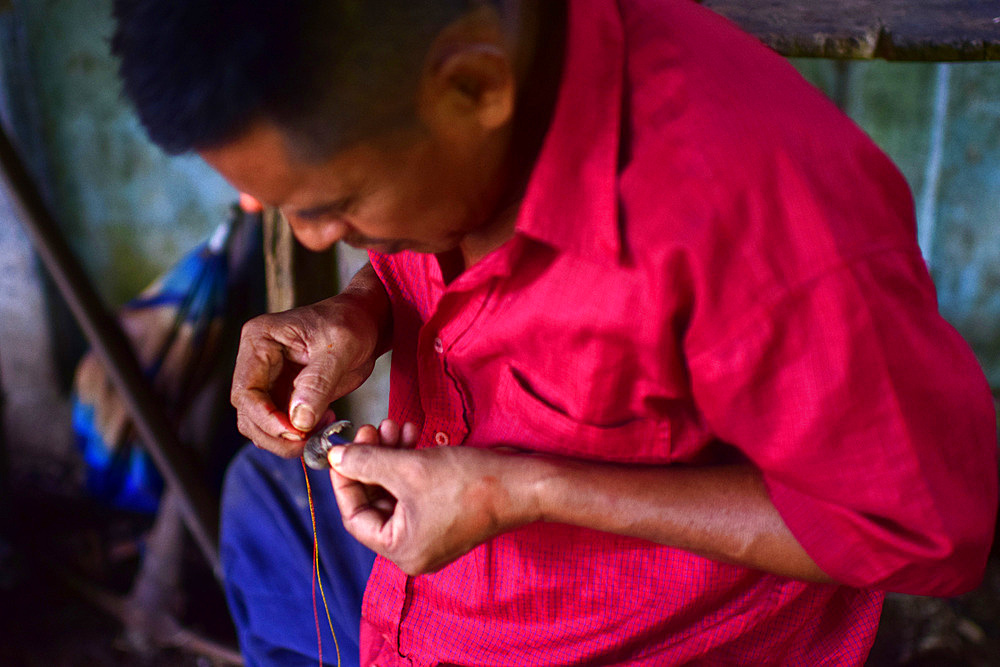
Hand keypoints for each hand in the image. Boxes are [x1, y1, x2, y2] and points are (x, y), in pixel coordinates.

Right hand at [230, 293, 380, 456]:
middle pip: (248, 413)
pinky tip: (323, 424)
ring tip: (321, 429)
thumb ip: (318, 383)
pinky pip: (280, 424)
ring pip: (260, 424)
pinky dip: (298, 434)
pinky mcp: (282, 394)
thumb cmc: (351, 323)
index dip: (266, 418)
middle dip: (275, 434)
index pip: (246, 390)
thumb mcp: (341, 347)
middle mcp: (256, 360)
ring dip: (286, 438)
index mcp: (260, 339)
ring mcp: (267, 379)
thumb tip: (298, 421)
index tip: (296, 433)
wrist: (364, 322)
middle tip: (308, 442)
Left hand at [329, 422, 540, 574]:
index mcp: (401, 550)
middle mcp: (414, 548)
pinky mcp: (446, 514)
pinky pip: (415, 490)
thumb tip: (336, 457)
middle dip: (372, 461)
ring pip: (395, 491)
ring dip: (391, 456)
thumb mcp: (409, 468)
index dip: (345, 480)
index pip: (355, 516)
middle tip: (371, 429)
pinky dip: (410, 463)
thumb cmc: (470, 483)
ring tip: (394, 425)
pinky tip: (412, 434)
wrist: (523, 483)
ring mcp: (431, 532)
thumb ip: (366, 462)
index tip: (341, 450)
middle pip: (375, 501)